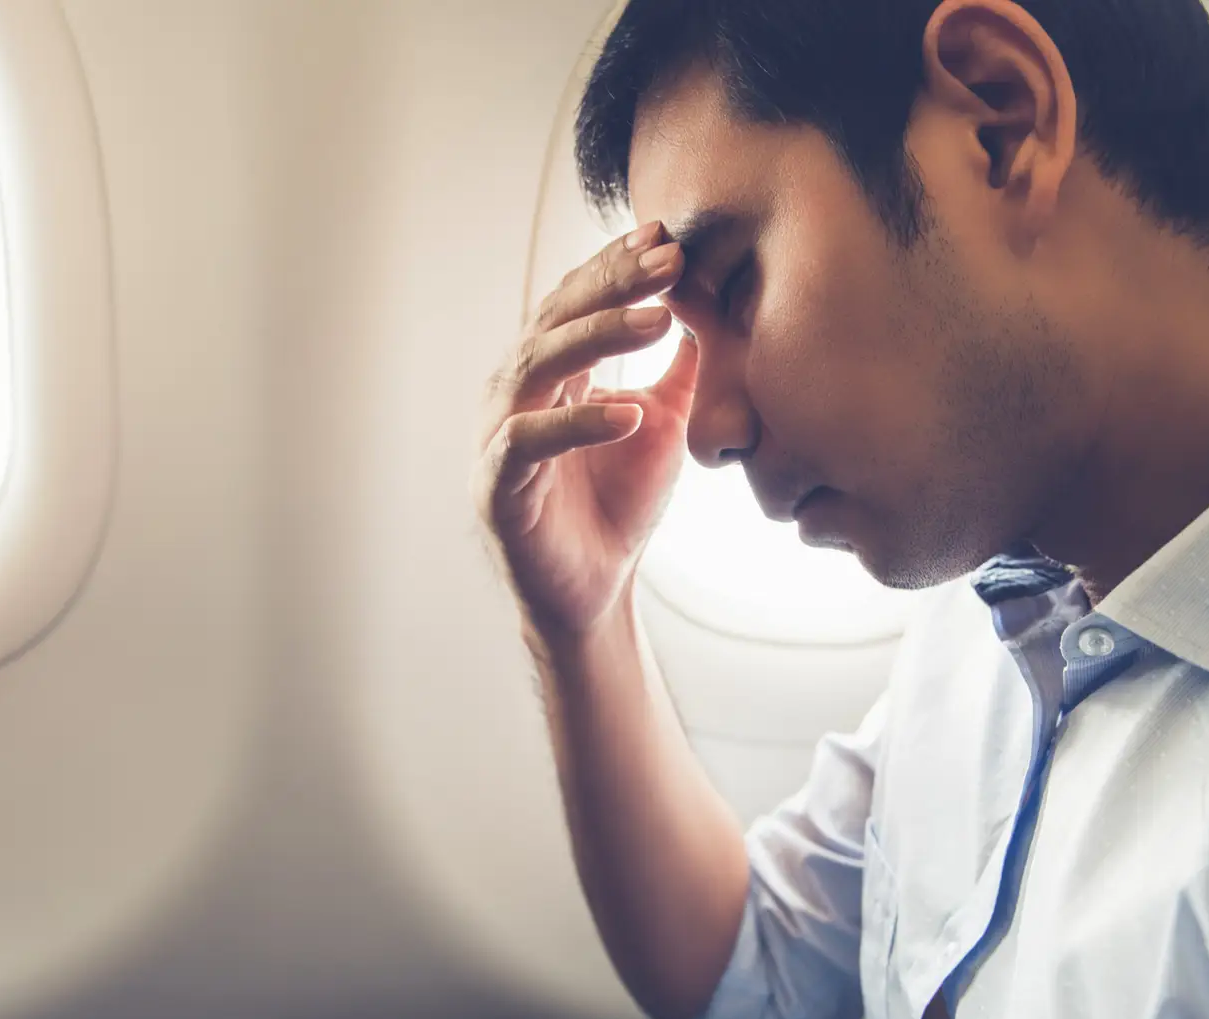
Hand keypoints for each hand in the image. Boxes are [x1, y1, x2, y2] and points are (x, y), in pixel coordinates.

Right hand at [474, 222, 698, 641]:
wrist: (594, 589)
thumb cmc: (617, 504)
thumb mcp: (663, 423)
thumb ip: (679, 371)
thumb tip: (711, 310)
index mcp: (549, 371)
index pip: (578, 301)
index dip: (617, 266)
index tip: (668, 239)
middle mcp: (516, 392)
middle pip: (556, 318)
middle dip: (613, 285)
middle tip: (669, 261)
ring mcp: (501, 434)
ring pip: (538, 366)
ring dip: (598, 337)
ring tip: (657, 320)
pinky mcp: (498, 485)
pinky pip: (530, 442)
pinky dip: (578, 424)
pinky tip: (628, 413)